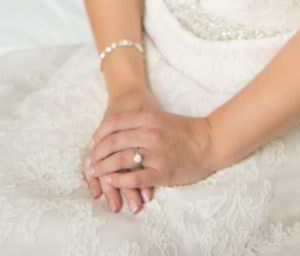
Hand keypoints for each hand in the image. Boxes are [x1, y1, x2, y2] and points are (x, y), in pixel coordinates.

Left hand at [86, 108, 214, 202]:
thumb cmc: (186, 130)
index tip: (92, 144)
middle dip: (97, 154)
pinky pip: (135, 177)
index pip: (114, 122)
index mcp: (149, 117)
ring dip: (104, 168)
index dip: (99, 134)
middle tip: (89, 163)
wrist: (210, 141)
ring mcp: (156, 153)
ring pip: (121, 160)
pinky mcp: (162, 172)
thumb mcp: (161, 118)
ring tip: (96, 174)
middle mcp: (150, 133)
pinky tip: (112, 182)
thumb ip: (141, 123)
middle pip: (113, 142)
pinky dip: (120, 181)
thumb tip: (118, 132)